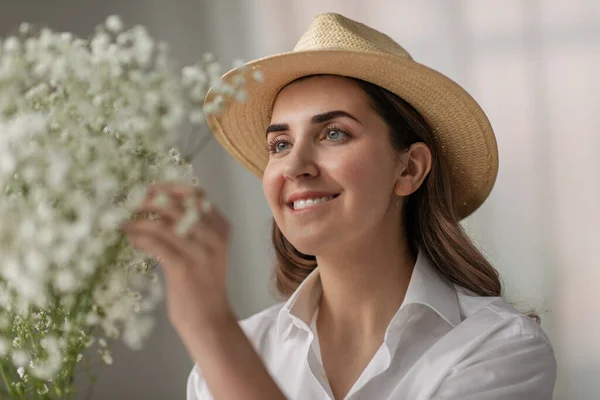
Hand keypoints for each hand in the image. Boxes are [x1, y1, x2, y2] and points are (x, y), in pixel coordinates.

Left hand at [120, 182, 233, 343]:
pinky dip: (138, 237)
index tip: (149, 188)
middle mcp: (215, 237)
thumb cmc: (201, 283)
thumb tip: (154, 203)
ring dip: (137, 220)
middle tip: (128, 202)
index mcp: (222, 227)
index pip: (196, 195)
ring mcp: (201, 253)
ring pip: (162, 224)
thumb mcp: (203, 249)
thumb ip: (188, 227)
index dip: (170, 188)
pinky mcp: (184, 269)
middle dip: (149, 200)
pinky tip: (129, 237)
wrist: (209, 320)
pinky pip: (155, 244)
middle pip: (177, 205)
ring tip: (122, 220)